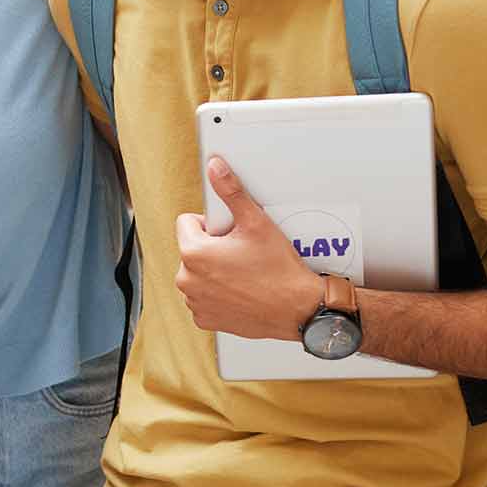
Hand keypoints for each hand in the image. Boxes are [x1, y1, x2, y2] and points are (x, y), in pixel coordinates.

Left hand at [174, 156, 322, 340]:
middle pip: (192, 249)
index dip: (211, 224)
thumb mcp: (256, 223)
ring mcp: (194, 302)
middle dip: (212, 247)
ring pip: (197, 273)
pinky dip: (217, 293)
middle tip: (242, 254)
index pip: (186, 223)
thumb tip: (215, 168)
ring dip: (213, 270)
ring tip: (243, 273)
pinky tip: (241, 290)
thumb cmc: (280, 271)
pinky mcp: (205, 319)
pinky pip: (203, 297)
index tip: (231, 233)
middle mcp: (187, 280)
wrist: (299, 310)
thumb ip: (231, 192)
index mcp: (193, 253)